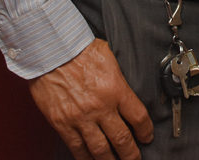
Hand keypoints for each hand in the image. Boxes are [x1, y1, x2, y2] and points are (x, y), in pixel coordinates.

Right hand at [28, 39, 152, 159]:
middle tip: (135, 158)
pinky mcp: (62, 124)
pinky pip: (76, 147)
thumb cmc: (79, 49)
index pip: (139, 118)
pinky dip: (85, 158)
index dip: (146, 131)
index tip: (147, 137)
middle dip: (131, 154)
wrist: (51, 50)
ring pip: (100, 149)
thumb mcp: (109, 58)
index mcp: (116, 89)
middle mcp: (100, 107)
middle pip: (122, 139)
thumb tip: (124, 89)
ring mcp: (81, 118)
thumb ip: (119, 78)